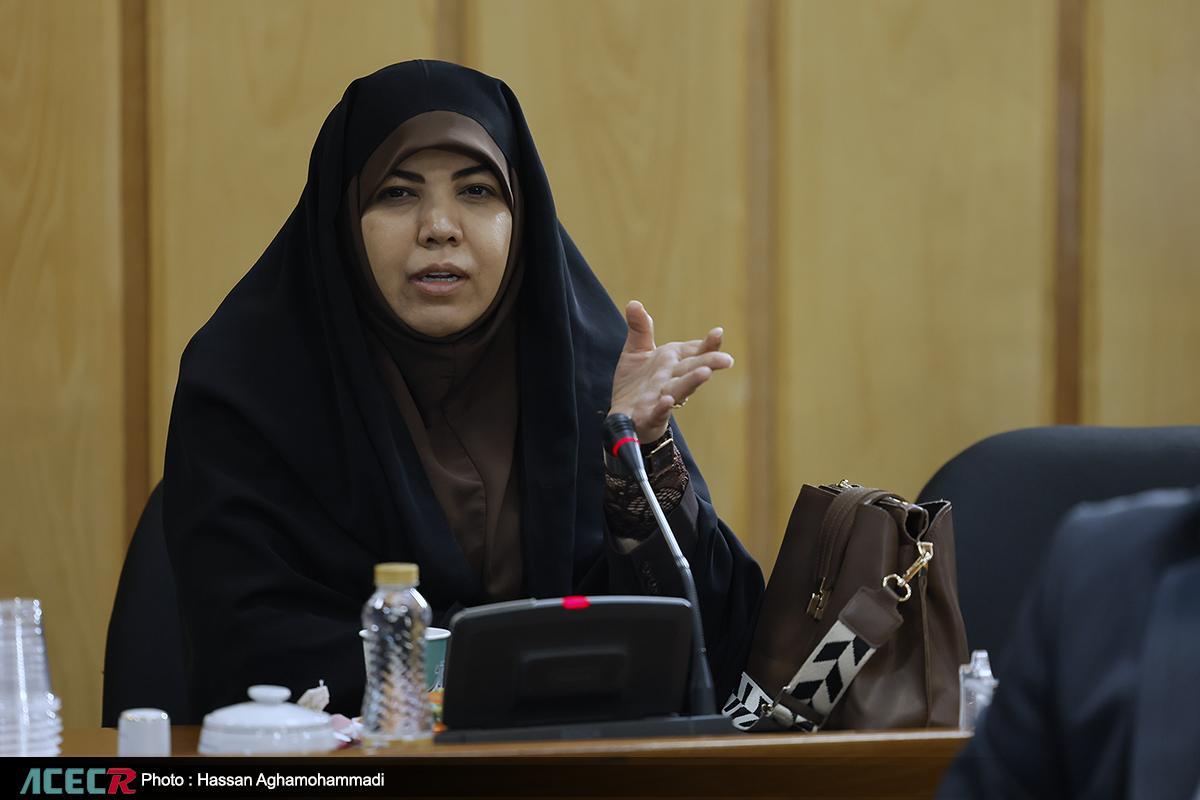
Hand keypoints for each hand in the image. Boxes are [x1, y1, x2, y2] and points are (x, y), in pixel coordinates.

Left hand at [608, 300, 732, 441]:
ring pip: (680, 389)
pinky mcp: (648, 416)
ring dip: (692, 382)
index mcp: (672, 362)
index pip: (694, 351)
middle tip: (727, 359)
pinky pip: (657, 412)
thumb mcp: (636, 352)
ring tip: (705, 373)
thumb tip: (634, 303)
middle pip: (692, 369)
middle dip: (709, 362)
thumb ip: (640, 329)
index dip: (708, 344)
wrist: (624, 416)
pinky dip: (662, 408)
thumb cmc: (637, 384)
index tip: (718, 332)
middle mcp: (671, 380)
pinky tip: (667, 401)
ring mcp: (661, 398)